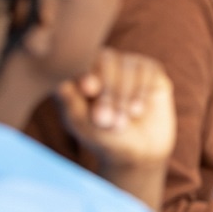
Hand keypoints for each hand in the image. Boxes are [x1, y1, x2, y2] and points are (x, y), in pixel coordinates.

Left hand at [58, 48, 175, 168]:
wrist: (139, 152)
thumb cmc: (104, 138)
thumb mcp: (83, 125)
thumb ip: (71, 103)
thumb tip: (61, 85)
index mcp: (82, 74)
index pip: (82, 60)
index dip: (87, 72)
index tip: (89, 91)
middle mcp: (105, 64)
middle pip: (107, 59)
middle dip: (109, 90)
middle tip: (106, 120)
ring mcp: (129, 65)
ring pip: (129, 65)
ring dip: (126, 95)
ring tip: (123, 121)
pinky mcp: (151, 71)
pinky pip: (149, 69)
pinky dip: (143, 91)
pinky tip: (138, 110)